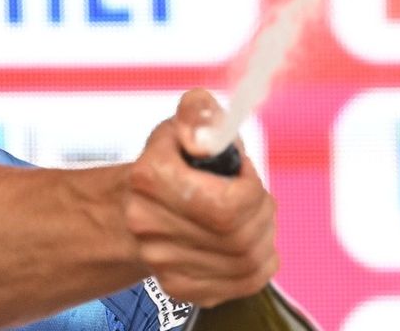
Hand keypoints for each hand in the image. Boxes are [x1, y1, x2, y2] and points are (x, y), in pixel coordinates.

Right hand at [124, 88, 278, 306]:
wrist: (135, 209)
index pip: (228, 205)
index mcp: (150, 178)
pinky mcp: (179, 287)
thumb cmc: (169, 163)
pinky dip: (260, 262)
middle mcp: (149, 225)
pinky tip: (249, 241)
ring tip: (251, 215)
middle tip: (253, 194)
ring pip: (247, 261)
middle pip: (239, 235)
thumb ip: (199, 112)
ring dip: (264, 235)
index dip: (252, 188)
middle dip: (262, 211)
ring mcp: (162, 262)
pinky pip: (244, 282)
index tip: (243, 171)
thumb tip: (203, 140)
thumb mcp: (184, 122)